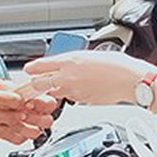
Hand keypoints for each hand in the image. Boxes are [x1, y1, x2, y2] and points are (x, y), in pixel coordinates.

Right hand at [0, 75, 50, 147]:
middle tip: (44, 118)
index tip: (37, 102)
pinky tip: (12, 134)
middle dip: (33, 118)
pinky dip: (5, 137)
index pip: (14, 99)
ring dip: (26, 132)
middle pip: (16, 118)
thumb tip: (13, 86)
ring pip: (10, 133)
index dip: (28, 101)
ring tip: (35, 131)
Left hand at [24, 51, 151, 105]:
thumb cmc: (116, 65)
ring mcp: (73, 90)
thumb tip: (66, 63)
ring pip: (53, 93)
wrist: (129, 79)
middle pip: (39, 83)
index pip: (40, 65)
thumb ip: (74, 61)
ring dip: (54, 91)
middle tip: (36, 85)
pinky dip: (70, 95)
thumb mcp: (90, 55)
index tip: (28, 70)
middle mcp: (68, 75)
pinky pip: (69, 98)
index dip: (32, 69)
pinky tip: (82, 89)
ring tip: (65, 86)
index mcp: (69, 59)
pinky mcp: (81, 100)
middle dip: (36, 85)